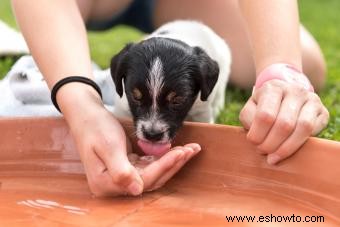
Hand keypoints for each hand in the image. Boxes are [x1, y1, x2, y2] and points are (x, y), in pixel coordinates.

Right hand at [69, 106, 199, 195]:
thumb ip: (120, 171)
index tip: (180, 153)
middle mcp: (114, 185)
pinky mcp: (128, 167)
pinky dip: (164, 158)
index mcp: (105, 183)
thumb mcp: (108, 146)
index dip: (163, 167)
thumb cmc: (95, 127)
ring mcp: (122, 176)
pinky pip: (150, 166)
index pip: (143, 180)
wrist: (86, 115)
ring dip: (172, 161)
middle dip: (173, 164)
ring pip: (154, 173)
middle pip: (151, 179)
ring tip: (190, 149)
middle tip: (192, 149)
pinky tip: (176, 150)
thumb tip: (136, 190)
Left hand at [239, 79, 328, 164]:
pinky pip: (313, 131)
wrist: (285, 96)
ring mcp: (311, 100)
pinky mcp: (323, 111)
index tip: (254, 143)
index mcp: (273, 88)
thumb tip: (255, 137)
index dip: (258, 134)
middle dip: (271, 144)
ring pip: (302, 127)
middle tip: (263, 152)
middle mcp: (294, 91)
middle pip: (284, 124)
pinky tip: (288, 148)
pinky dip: (300, 144)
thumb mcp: (251, 107)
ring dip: (286, 148)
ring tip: (274, 157)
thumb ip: (248, 118)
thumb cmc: (264, 106)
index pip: (265, 115)